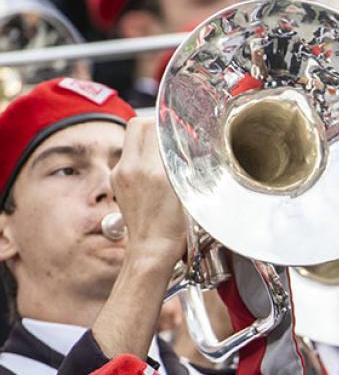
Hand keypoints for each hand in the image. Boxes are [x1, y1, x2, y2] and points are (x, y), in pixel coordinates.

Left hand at [110, 117, 185, 264]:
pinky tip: (154, 169)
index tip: (178, 128)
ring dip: (147, 140)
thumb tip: (178, 141)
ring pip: (131, 140)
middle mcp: (130, 169)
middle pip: (137, 126)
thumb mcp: (184, 193)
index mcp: (150, 171)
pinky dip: (141, 155)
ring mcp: (120, 175)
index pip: (150, 126)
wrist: (151, 250)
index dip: (166, 123)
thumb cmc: (172, 229)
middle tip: (169, 134)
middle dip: (153, 126)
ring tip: (163, 153)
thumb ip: (177, 163)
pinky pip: (128, 156)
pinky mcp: (117, 182)